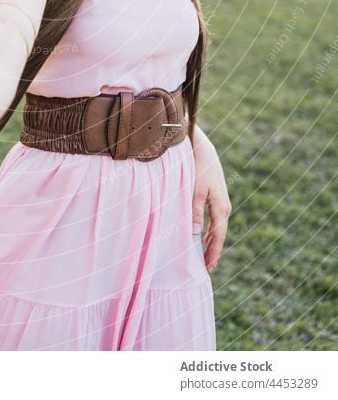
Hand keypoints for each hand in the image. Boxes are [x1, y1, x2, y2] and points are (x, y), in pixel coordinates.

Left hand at [191, 127, 231, 272]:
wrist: (204, 150)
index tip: (208, 268)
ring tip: (205, 258)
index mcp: (220, 208)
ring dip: (211, 242)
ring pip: (218, 228)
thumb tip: (195, 234)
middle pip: (219, 235)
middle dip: (213, 251)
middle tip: (207, 269)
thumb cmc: (198, 169)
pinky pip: (215, 220)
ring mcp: (222, 202)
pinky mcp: (217, 198)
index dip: (213, 253)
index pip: (218, 236)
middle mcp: (224, 207)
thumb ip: (195, 212)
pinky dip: (210, 232)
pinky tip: (203, 237)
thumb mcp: (195, 191)